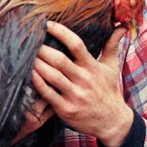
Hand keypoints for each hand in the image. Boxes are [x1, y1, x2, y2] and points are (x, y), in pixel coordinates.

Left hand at [31, 21, 133, 146]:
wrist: (112, 122)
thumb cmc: (109, 90)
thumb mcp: (112, 67)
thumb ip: (112, 45)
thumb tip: (122, 26)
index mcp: (92, 67)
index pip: (76, 44)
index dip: (61, 32)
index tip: (47, 24)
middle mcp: (84, 80)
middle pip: (59, 60)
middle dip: (42, 48)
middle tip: (29, 39)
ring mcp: (75, 96)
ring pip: (52, 76)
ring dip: (37, 64)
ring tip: (25, 54)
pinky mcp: (66, 110)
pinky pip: (48, 94)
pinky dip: (37, 83)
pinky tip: (28, 73)